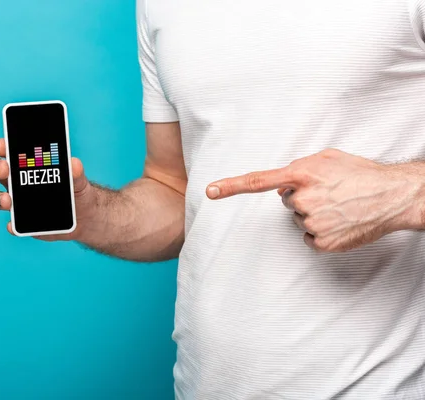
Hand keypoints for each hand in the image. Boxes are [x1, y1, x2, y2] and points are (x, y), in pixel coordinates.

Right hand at [0, 138, 92, 240]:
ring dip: (0, 198)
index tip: (3, 146)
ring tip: (8, 201)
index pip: (10, 151)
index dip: (2, 146)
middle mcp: (18, 182)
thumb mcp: (79, 181)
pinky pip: (13, 225)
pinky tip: (14, 226)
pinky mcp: (24, 223)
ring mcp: (19, 203)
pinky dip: (12, 226)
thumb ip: (76, 173)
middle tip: (4, 170)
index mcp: (29, 165)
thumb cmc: (77, 191)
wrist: (85, 218)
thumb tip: (74, 163)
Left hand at [205, 148, 421, 251]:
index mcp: (301, 175)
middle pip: (286, 202)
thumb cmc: (361, 173)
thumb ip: (299, 166)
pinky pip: (309, 237)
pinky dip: (321, 232)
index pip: (257, 181)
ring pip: (299, 220)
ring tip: (339, 206)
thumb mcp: (327, 158)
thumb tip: (283, 182)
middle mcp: (302, 199)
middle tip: (329, 193)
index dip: (231, 186)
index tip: (210, 191)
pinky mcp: (321, 242)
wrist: (394, 196)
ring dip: (314, 214)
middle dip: (302, 197)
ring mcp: (311, 223)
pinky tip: (339, 222)